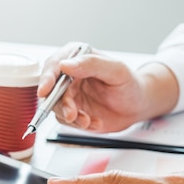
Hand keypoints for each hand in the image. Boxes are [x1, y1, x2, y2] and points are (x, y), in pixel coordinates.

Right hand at [38, 42, 177, 131]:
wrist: (138, 106)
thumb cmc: (130, 84)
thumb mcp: (116, 70)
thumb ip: (92, 64)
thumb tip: (65, 64)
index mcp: (78, 58)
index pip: (55, 65)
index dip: (47, 78)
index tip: (45, 90)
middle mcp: (70, 76)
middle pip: (51, 89)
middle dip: (60, 104)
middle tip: (72, 114)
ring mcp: (70, 95)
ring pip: (57, 107)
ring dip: (71, 117)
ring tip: (88, 121)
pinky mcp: (73, 111)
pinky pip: (67, 121)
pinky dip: (80, 125)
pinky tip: (95, 122)